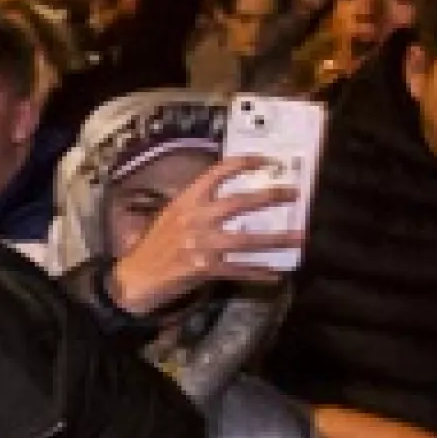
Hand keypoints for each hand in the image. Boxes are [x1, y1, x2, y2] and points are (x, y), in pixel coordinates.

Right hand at [104, 156, 302, 315]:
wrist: (136, 277)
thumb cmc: (155, 246)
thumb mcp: (171, 217)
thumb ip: (197, 207)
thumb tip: (231, 199)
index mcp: (185, 201)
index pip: (216, 174)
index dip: (244, 164)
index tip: (267, 160)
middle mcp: (194, 219)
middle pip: (238, 203)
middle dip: (270, 197)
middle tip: (294, 193)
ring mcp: (200, 244)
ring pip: (246, 240)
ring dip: (276, 239)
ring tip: (300, 237)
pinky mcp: (204, 269)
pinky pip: (238, 269)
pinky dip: (259, 272)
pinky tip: (277, 273)